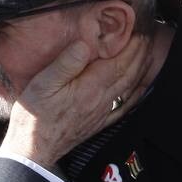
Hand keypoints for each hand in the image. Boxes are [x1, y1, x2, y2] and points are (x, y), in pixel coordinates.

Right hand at [0, 32, 150, 166]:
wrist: (33, 149)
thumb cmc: (34, 116)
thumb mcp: (43, 84)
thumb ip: (65, 64)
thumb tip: (84, 44)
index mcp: (89, 88)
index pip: (118, 63)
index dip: (131, 46)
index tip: (138, 31)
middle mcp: (101, 100)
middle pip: (128, 73)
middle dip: (140, 54)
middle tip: (147, 38)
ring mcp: (102, 112)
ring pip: (129, 88)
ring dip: (141, 69)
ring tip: (147, 55)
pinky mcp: (98, 122)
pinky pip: (124, 106)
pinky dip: (136, 94)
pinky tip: (140, 89)